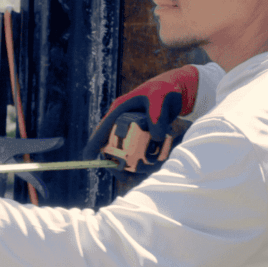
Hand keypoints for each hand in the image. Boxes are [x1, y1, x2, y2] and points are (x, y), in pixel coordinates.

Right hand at [83, 65, 199, 173]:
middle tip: (125, 177)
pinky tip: (151, 167)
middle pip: (112, 145)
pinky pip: (139, 151)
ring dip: (132, 164)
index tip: (88, 158)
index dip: (94, 144)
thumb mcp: (161, 97)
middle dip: (117, 163)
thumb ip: (157, 116)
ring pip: (126, 151)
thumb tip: (156, 138)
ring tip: (142, 174)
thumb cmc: (166, 89)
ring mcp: (132, 129)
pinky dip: (144, 160)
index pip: (103, 129)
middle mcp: (122, 120)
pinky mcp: (143, 135)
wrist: (178, 90)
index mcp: (120, 109)